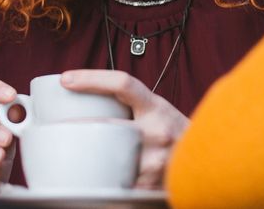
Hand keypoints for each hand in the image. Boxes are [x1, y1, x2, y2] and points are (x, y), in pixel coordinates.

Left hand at [60, 69, 188, 188]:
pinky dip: (106, 183)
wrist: (208, 158)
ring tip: (68, 161)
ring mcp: (155, 159)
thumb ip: (129, 103)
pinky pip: (120, 183)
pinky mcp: (152, 184)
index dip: (91, 78)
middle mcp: (156, 130)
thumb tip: (85, 96)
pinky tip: (94, 183)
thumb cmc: (174, 130)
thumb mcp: (156, 108)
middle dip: (77, 128)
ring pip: (109, 157)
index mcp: (155, 106)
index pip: (122, 84)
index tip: (66, 80)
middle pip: (106, 127)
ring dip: (88, 160)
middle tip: (55, 129)